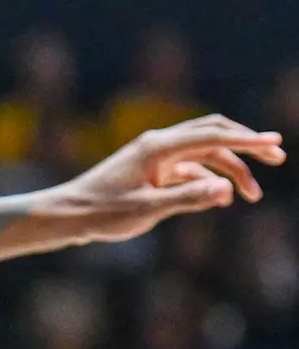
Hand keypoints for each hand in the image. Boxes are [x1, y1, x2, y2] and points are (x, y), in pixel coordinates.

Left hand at [46, 116, 285, 243]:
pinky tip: (220, 196)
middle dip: (245, 144)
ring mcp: (155, 156)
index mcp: (157, 147)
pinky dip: (210, 177)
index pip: (211, 136)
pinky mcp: (152, 170)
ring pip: (203, 153)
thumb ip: (189, 198)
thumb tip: (227, 188)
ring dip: (230, 168)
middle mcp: (158, 144)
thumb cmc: (104, 212)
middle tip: (277, 158)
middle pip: (211, 133)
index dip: (247, 140)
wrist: (70, 214)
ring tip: (252, 196)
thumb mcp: (149, 209)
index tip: (276, 143)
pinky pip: (190, 167)